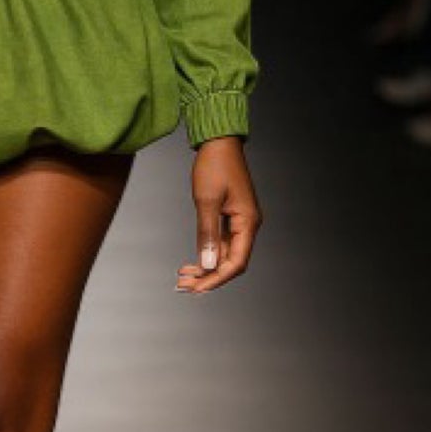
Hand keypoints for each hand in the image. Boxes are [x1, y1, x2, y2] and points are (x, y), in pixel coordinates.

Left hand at [177, 136, 261, 292]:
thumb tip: (208, 264)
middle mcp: (247, 225)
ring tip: (182, 277)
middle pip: (231, 262)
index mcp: (248, 222)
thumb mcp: (206, 200)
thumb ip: (207, 234)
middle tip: (183, 286)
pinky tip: (191, 262)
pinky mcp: (230, 217)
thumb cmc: (215, 166)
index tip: (197, 289)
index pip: (236, 262)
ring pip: (224, 255)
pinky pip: (220, 243)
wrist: (218, 143)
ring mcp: (239, 221)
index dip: (217, 279)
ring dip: (205, 268)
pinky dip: (206, 254)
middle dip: (208, 277)